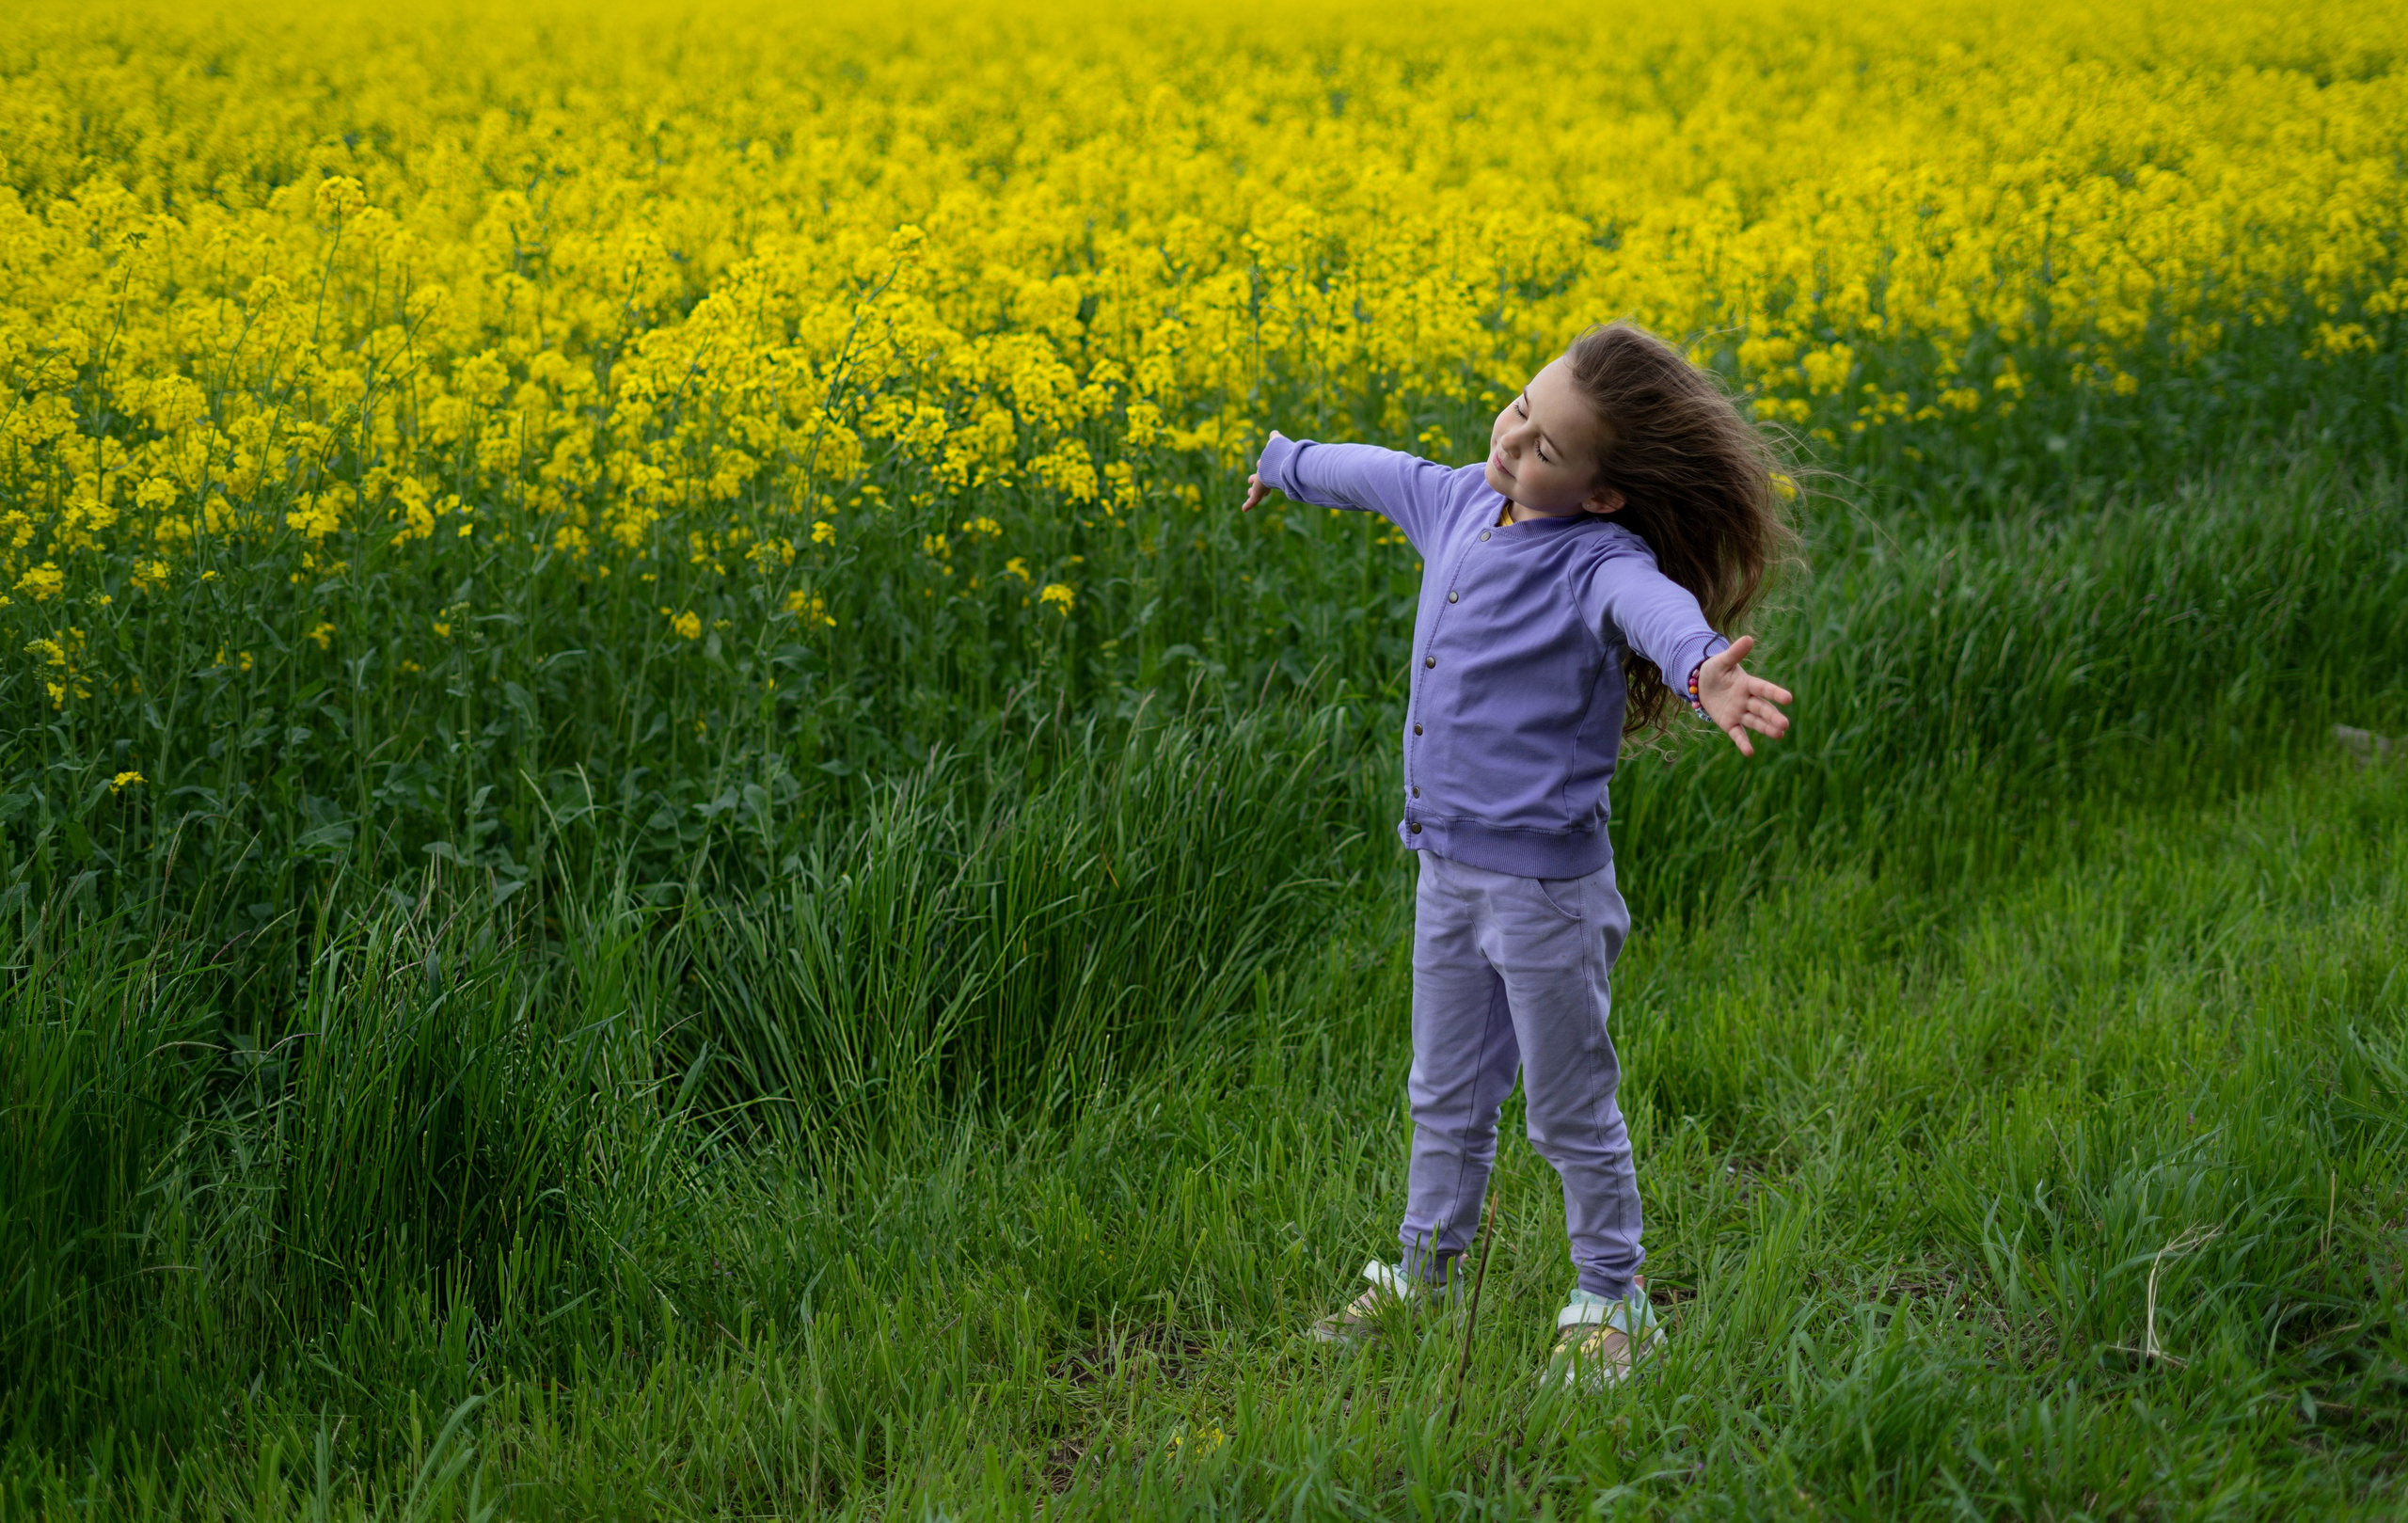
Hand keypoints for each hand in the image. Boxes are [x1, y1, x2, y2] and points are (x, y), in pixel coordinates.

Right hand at [1240, 430, 1287, 510]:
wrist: (1278, 465)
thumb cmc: (1278, 454)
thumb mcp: (1275, 443)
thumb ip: (1275, 438)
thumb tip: (1274, 433)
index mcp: (1271, 467)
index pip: (1266, 467)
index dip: (1262, 466)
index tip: (1259, 465)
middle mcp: (1268, 477)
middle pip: (1262, 480)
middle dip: (1257, 479)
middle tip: (1251, 480)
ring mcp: (1263, 486)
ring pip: (1257, 491)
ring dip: (1253, 493)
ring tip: (1250, 493)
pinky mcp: (1258, 493)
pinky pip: (1253, 501)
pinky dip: (1249, 505)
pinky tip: (1244, 509)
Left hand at [1694, 635, 1792, 756]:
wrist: (1700, 684)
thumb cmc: (1714, 670)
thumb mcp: (1721, 661)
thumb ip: (1735, 653)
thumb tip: (1748, 639)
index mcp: (1747, 683)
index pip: (1763, 688)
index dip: (1775, 693)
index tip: (1788, 698)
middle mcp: (1746, 700)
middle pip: (1762, 708)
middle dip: (1772, 716)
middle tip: (1785, 724)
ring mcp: (1739, 713)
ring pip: (1754, 722)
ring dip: (1766, 729)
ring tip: (1780, 735)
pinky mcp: (1729, 723)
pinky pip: (1737, 734)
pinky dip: (1743, 743)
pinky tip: (1749, 753)